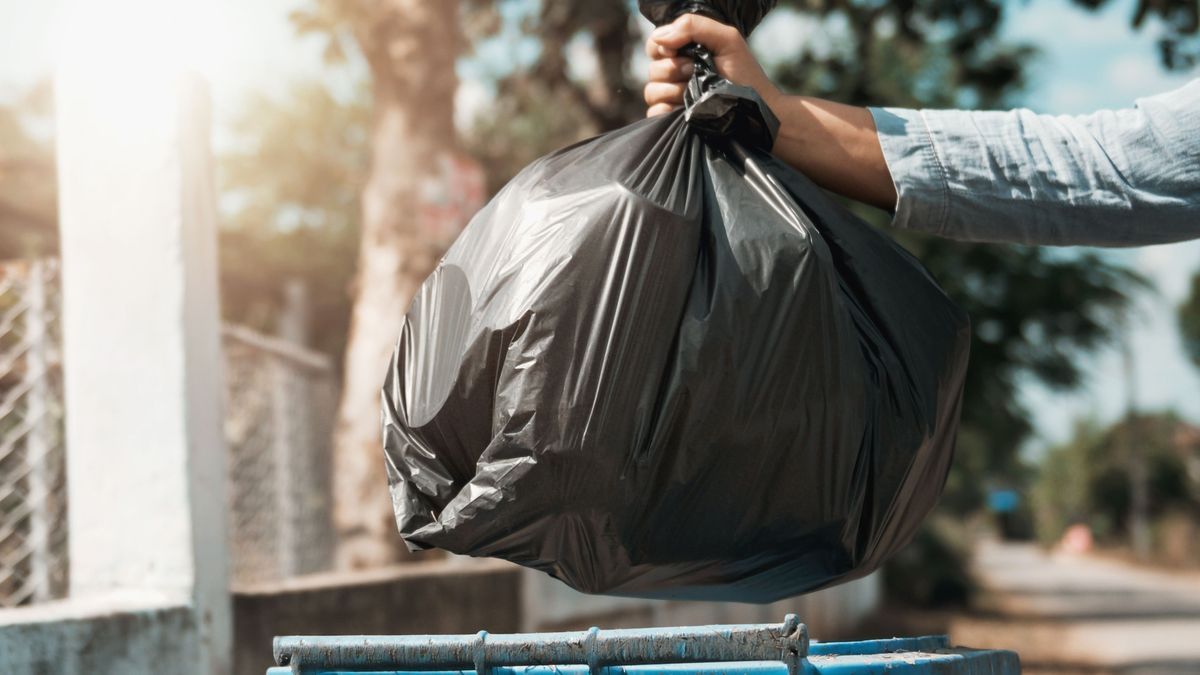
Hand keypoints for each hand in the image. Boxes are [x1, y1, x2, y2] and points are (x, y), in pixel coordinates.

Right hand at [644, 13, 781, 116]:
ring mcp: (672, 99)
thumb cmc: (745, 74)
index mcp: (683, 53)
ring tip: (695, 94)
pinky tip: (683, 110)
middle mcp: (674, 75)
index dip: (663, 47)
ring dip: (673, 90)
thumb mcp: (726, 39)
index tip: (682, 52)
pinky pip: (654, 113)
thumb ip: (693, 26)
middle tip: (695, 71)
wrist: (756, 109)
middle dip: (673, 69)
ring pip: (651, 90)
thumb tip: (661, 38)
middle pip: (652, 68)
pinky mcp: (672, 120)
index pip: (655, 43)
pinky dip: (666, 111)